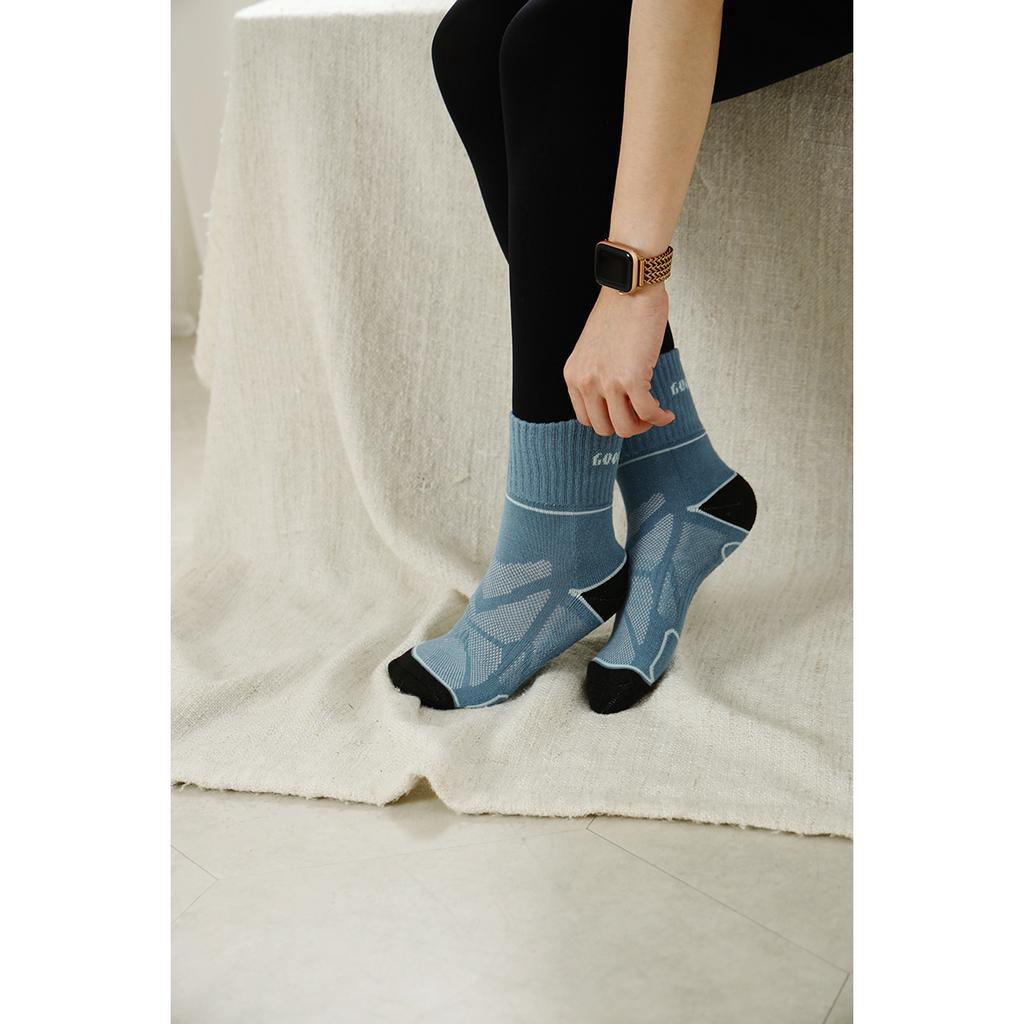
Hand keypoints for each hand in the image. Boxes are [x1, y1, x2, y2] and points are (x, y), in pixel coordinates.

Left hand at [563, 284, 675, 437]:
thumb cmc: (618, 313)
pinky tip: (666, 413)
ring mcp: (607, 382)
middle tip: (643, 415)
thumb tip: (617, 401)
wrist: (631, 289)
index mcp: (573, 375)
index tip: (625, 413)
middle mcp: (586, 382)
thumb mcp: (593, 349)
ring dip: (644, 425)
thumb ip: (597, 374)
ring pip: (625, 428)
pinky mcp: (631, 378)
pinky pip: (647, 413)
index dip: (609, 420)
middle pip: (604, 428)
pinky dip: (660, 418)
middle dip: (627, 426)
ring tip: (655, 414)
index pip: (586, 419)